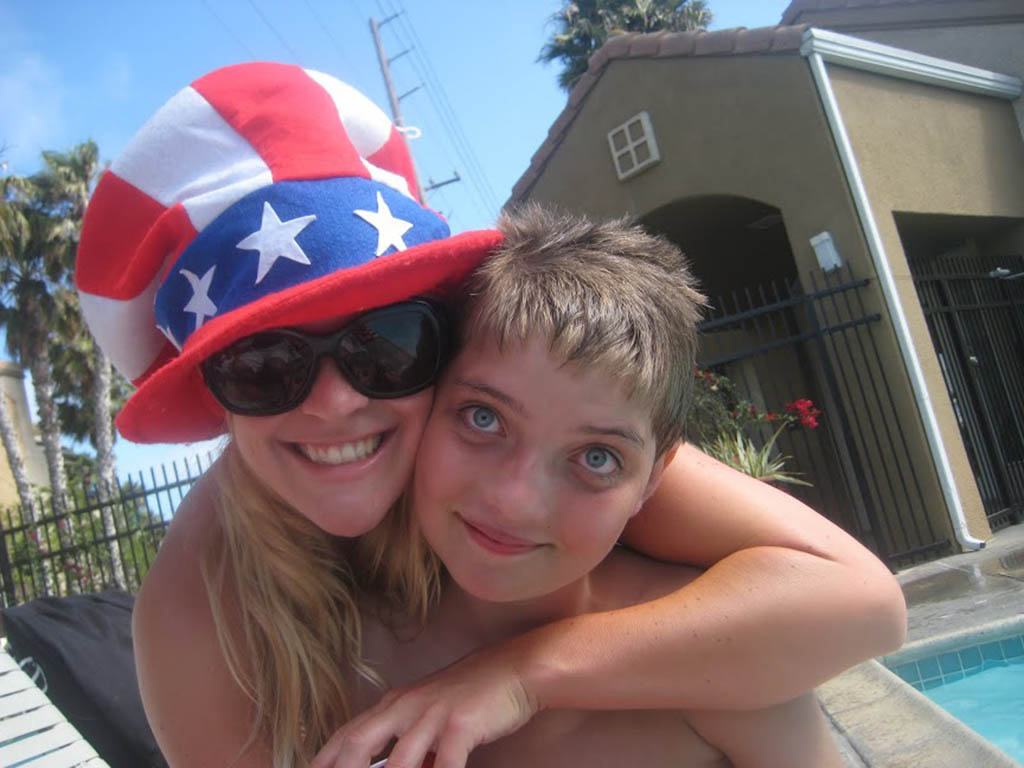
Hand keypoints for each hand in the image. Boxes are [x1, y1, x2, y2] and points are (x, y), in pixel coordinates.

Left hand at [312, 645, 539, 767]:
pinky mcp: (460, 724)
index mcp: (394, 704)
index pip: (347, 734)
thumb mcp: (429, 714)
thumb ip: (407, 741)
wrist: (513, 669)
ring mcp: (432, 714)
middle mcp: (405, 707)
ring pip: (400, 761)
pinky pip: (445, 764)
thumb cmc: (471, 696)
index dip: (324, 759)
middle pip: (358, 744)